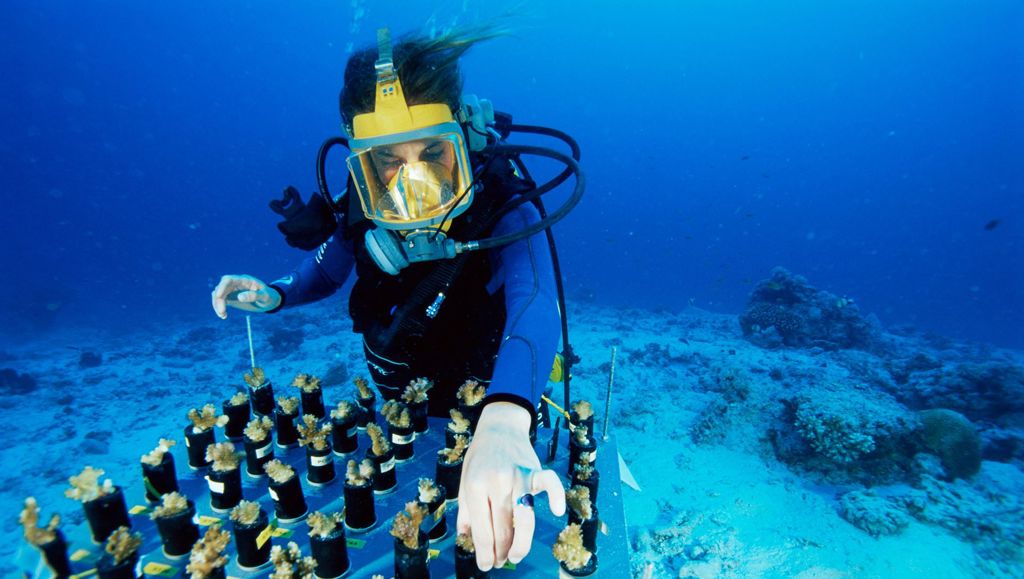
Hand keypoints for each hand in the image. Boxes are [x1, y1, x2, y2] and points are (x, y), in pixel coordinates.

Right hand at [211, 274, 280, 318]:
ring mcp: (232, 290)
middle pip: (221, 288)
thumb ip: (254, 296)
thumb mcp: (265, 296)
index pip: (229, 279)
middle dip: (218, 299)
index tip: (218, 295)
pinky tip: (223, 316)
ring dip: (217, 304)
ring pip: (218, 294)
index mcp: (244, 280)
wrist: (268, 301)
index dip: (222, 286)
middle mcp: (236, 284)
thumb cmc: (269, 296)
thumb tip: (240, 297)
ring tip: (223, 316)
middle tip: (222, 312)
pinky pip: (220, 301)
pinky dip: (219, 308)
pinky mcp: (230, 298)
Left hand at [456, 401, 565, 570]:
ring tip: (515, 557)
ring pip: (524, 518)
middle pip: (503, 528)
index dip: (483, 552)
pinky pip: (550, 483)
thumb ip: (466, 511)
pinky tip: (556, 512)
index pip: (481, 528)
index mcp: (475, 485)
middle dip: (501, 552)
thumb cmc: (480, 457)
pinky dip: (556, 496)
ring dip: (521, 544)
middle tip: (500, 563)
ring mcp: (518, 475)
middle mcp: (497, 482)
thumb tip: (466, 538)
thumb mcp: (464, 481)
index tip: (485, 565)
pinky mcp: (534, 470)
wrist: (498, 427)